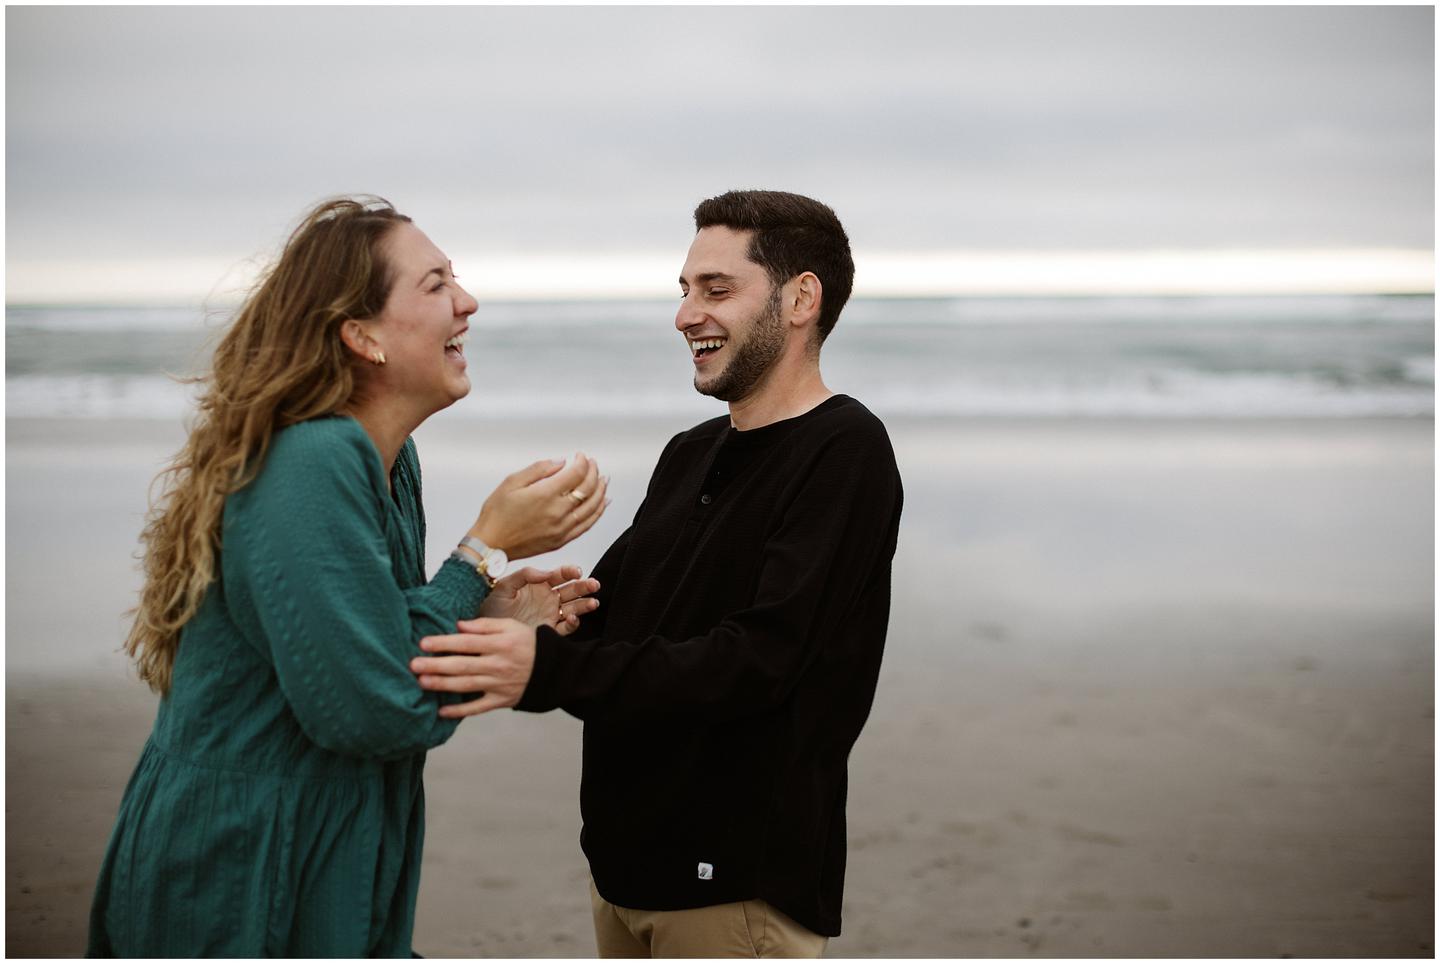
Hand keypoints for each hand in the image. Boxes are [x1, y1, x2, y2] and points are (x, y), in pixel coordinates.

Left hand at [413, 618, 536, 716]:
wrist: (553, 669)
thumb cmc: (527, 643)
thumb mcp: (511, 626)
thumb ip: (484, 625)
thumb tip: (459, 625)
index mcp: (499, 644)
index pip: (466, 642)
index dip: (444, 643)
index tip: (423, 643)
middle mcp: (498, 665)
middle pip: (462, 665)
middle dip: (436, 665)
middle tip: (413, 665)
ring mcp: (498, 685)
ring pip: (466, 685)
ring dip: (442, 685)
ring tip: (422, 682)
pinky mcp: (501, 701)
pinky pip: (478, 708)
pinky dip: (460, 711)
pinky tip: (441, 712)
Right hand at [471, 454, 608, 558]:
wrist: (490, 545)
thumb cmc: (497, 515)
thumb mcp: (511, 482)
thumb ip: (539, 469)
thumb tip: (560, 462)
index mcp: (545, 495)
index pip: (576, 474)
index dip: (583, 462)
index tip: (581, 456)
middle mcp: (557, 512)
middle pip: (587, 489)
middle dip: (594, 472)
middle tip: (593, 465)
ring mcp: (561, 528)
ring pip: (592, 507)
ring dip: (601, 491)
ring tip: (603, 480)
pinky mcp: (561, 540)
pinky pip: (587, 525)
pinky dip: (598, 512)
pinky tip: (602, 504)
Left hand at [479, 565, 599, 633]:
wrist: (484, 632)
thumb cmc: (491, 607)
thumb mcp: (504, 586)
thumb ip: (524, 575)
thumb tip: (546, 572)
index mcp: (539, 585)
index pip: (559, 575)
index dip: (570, 572)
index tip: (577, 571)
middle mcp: (547, 599)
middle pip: (572, 590)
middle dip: (584, 587)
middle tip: (594, 584)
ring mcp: (550, 615)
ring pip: (573, 607)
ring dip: (584, 604)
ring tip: (593, 602)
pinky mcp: (548, 630)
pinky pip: (565, 627)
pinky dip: (573, 623)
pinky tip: (573, 618)